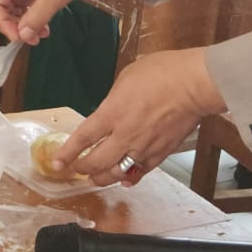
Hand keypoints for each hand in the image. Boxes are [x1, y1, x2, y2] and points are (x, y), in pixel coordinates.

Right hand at [0, 0, 102, 44]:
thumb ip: (35, 19)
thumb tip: (22, 37)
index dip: (4, 25)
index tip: (21, 39)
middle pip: (2, 8)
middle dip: (16, 26)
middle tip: (35, 39)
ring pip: (12, 8)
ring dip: (25, 23)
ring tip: (42, 34)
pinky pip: (21, 3)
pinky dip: (30, 15)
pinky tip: (43, 25)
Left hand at [52, 48, 224, 185]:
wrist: (194, 84)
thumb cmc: (162, 72)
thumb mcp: (126, 78)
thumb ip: (114, 100)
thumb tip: (111, 111)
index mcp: (112, 113)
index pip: (83, 139)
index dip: (67, 153)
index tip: (57, 163)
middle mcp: (124, 135)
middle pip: (96, 162)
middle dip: (82, 169)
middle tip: (76, 169)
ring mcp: (143, 147)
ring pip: (117, 173)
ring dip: (102, 178)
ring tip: (95, 179)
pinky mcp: (161, 153)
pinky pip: (141, 172)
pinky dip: (130, 177)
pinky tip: (125, 179)